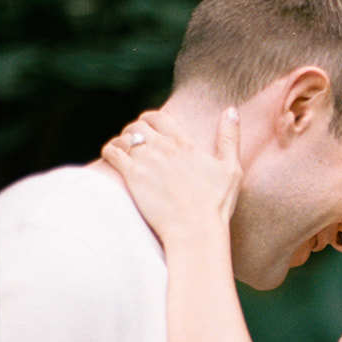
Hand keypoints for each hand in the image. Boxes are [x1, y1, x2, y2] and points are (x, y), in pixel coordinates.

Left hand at [101, 107, 241, 245]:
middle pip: (138, 125)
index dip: (150, 119)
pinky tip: (112, 158)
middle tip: (135, 142)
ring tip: (124, 151)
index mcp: (184, 143)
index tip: (149, 127)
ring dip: (122, 141)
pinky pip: (112, 152)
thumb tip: (231, 111)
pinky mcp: (132, 176)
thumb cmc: (215, 204)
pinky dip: (109, 151)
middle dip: (134, 130)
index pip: (158, 117)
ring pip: (124, 137)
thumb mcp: (231, 169)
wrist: (195, 230)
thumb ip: (230, 138)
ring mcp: (146, 161)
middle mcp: (163, 147)